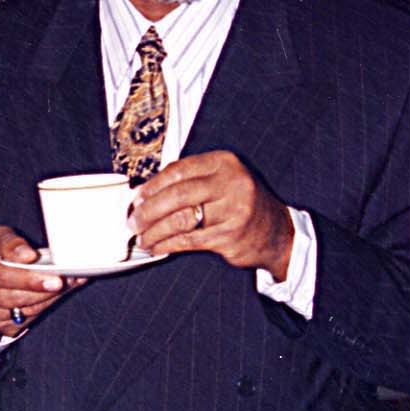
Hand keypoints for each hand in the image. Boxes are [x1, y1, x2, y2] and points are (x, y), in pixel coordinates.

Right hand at [0, 226, 76, 341]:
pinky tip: (59, 294)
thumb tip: (28, 256)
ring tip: (70, 283)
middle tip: (68, 281)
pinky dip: (45, 306)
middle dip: (43, 291)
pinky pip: (27, 320)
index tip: (54, 278)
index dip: (27, 278)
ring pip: (22, 312)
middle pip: (12, 298)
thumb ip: (11, 244)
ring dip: (49, 299)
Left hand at [132, 151, 294, 275]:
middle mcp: (231, 184)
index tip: (136, 197)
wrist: (277, 232)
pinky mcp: (229, 237)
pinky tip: (157, 247)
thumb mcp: (222, 181)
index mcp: (224, 163)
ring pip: (180, 219)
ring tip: (141, 236)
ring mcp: (233, 211)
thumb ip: (190, 181)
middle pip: (177, 195)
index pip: (179, 170)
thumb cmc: (241, 204)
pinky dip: (168, 244)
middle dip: (148, 210)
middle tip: (133, 220)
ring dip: (154, 230)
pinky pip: (189, 240)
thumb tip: (146, 192)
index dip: (152, 185)